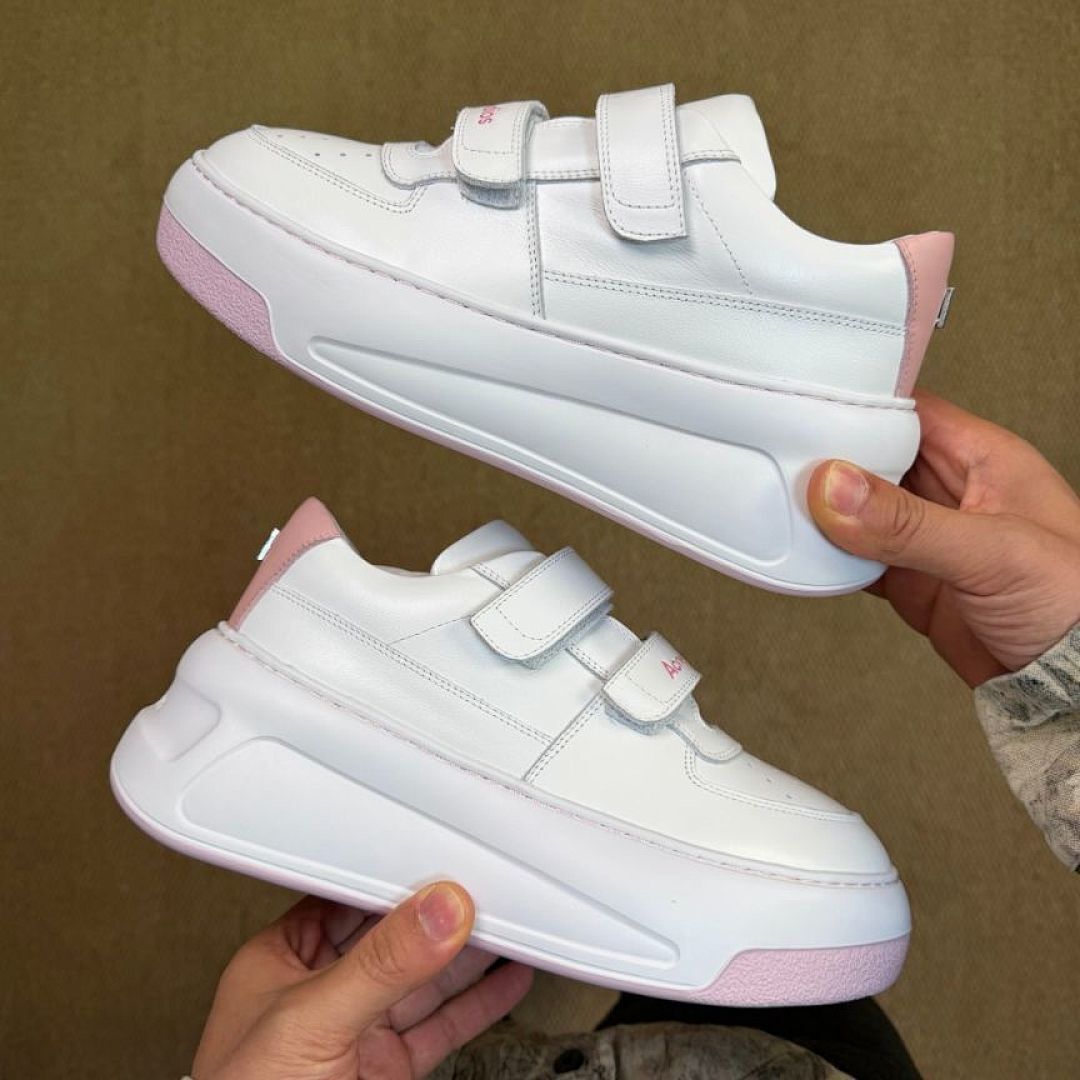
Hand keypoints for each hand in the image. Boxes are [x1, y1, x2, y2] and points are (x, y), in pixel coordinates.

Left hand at [191, 884, 532, 1079]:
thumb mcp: (310, 1020)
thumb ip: (379, 964)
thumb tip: (436, 911)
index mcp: (282, 962)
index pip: (348, 899)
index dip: (398, 879)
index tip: (446, 863)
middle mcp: (321, 993)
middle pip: (396, 936)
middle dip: (444, 914)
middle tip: (493, 889)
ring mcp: (358, 1034)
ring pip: (426, 981)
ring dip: (470, 955)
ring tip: (514, 923)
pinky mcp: (387, 1071)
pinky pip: (441, 1027)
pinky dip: (478, 1004)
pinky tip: (505, 980)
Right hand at [808, 391, 1079, 686]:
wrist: (1071, 686)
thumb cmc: (1075, 603)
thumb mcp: (992, 551)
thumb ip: (909, 523)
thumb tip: (834, 488)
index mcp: (985, 460)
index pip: (911, 412)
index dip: (863, 406)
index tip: (810, 408)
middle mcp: (954, 493)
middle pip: (876, 457)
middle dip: (831, 458)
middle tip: (781, 459)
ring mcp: (930, 540)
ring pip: (860, 510)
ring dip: (825, 512)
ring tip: (781, 502)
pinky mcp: (912, 582)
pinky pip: (857, 559)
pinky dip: (829, 558)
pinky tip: (806, 552)